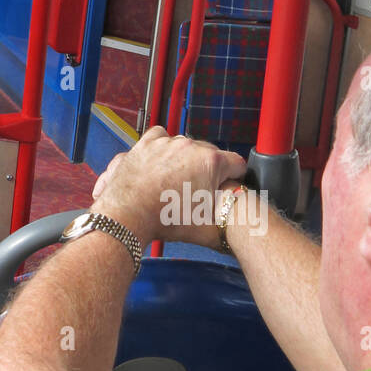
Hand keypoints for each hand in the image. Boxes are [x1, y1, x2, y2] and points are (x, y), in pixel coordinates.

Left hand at [91, 126, 246, 248]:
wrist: (129, 214)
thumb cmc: (165, 220)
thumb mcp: (208, 230)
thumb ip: (231, 228)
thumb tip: (242, 233)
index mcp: (211, 162)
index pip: (238, 164)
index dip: (237, 178)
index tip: (231, 186)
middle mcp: (190, 146)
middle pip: (211, 154)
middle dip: (209, 171)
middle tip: (201, 191)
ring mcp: (167, 142)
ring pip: (185, 146)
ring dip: (185, 160)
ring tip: (178, 181)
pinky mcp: (146, 143)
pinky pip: (160, 137)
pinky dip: (162, 147)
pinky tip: (161, 162)